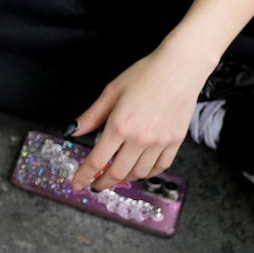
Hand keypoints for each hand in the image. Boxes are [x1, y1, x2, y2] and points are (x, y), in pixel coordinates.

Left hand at [67, 47, 208, 190]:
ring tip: (117, 174)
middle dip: (103, 182)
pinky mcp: (175, 141)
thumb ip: (91, 116)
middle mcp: (139, 138)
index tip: (77, 184)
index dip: (84, 176)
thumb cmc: (145, 75)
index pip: (97, 160)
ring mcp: (159, 142)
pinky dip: (147, 173)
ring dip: (125, 178)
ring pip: (138, 173)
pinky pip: (160, 167)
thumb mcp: (111, 92)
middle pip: (117, 172)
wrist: (180, 68)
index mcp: (119, 126)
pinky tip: (140, 169)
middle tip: (96, 184)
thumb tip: (73, 131)